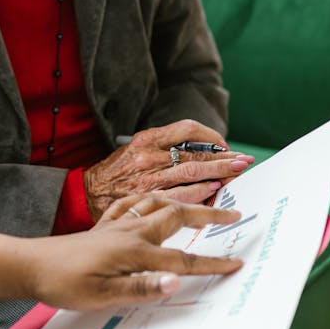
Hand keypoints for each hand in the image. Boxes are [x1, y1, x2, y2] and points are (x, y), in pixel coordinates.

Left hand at [26, 191, 242, 311]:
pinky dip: (151, 197)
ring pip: (157, 202)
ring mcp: (116, 225)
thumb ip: (142, 288)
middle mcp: (130, 232)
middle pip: (177, 216)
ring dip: (183, 199)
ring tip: (202, 198)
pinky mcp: (104, 225)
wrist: (29, 265)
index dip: (212, 263)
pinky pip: (133, 203)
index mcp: (134, 251)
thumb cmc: (64, 284)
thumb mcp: (102, 296)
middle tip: (234, 214)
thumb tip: (176, 281)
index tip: (237, 263)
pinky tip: (153, 199)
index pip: (182, 259)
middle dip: (209, 214)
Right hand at [83, 120, 253, 219]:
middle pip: (196, 154)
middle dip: (223, 158)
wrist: (86, 193)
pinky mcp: (148, 200)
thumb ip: (163, 147)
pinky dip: (202, 194)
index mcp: (146, 139)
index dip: (211, 136)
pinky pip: (182, 196)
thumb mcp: (134, 149)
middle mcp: (149, 157)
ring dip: (219, 175)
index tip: (223, 144)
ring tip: (236, 175)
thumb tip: (201, 151)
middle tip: (243, 161)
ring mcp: (149, 179)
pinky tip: (215, 194)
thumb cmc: (115, 172)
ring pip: (193, 174)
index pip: (187, 129)